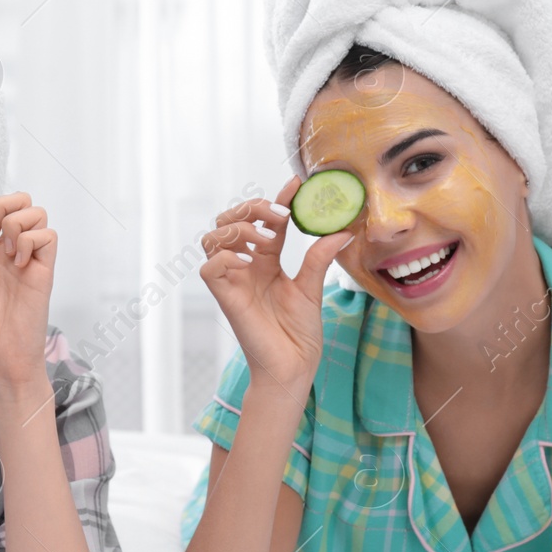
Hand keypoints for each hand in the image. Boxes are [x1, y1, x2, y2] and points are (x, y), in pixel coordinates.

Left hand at [0, 178, 54, 395]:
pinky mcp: (45, 270)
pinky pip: (47, 235)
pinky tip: (19, 261)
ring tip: (5, 250)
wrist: (4, 364)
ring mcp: (28, 260)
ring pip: (34, 212)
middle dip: (0, 204)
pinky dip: (30, 240)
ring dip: (16, 222)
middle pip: (14, 202)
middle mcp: (6, 253)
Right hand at [199, 177, 352, 396]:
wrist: (293, 366)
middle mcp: (245, 267)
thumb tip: (342, 230)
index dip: (277, 200)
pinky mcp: (224, 297)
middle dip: (250, 209)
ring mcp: (232, 281)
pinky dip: (225, 256)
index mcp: (265, 262)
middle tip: (280, 216)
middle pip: (229, 221)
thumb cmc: (299, 333)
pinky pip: (209, 267)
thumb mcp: (312, 288)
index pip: (265, 221)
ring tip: (267, 239)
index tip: (296, 185)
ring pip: (213, 237)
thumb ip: (319, 257)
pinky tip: (248, 260)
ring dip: (238, 229)